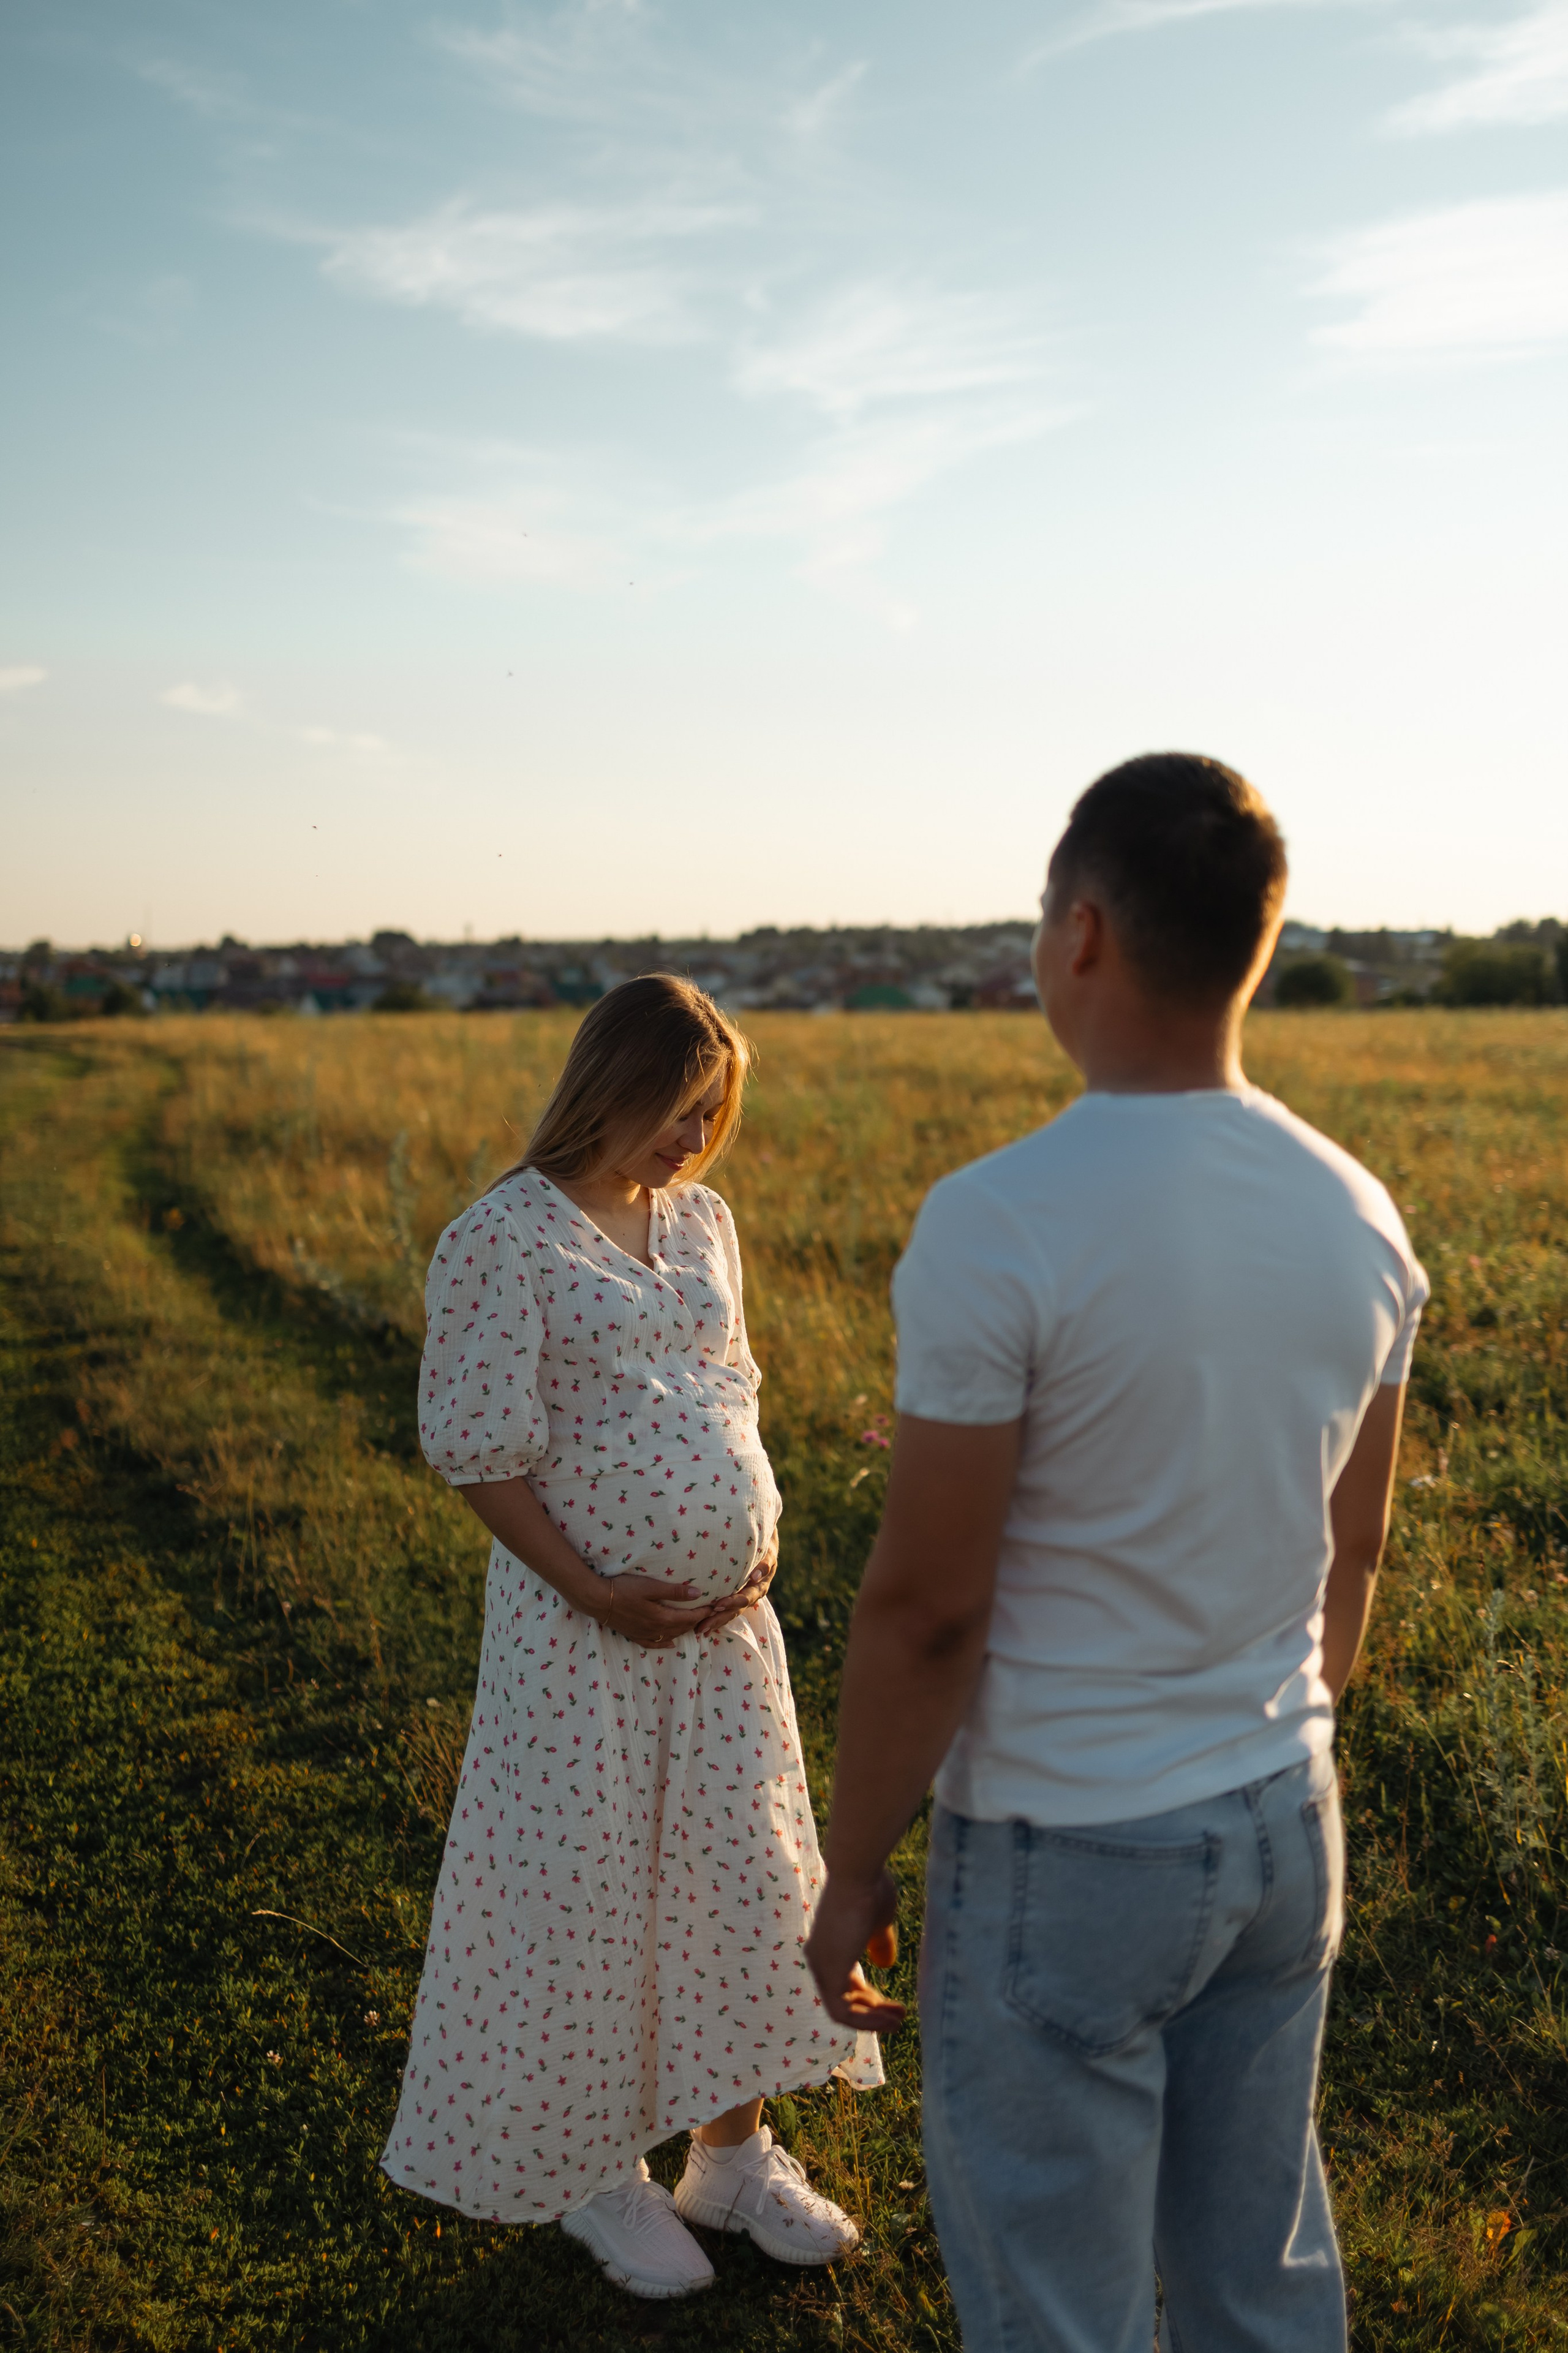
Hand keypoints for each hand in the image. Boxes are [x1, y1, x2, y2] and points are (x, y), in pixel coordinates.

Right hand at [596, 1572, 707, 1648]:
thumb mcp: (651, 1587)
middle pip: (681, 1628)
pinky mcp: (634, 1635)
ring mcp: (644, 1634)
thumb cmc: (624, 1589)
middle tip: (707, 1615)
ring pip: (670, 1636)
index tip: (714, 1607)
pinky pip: (654, 1644)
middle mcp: (655, 1630)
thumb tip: (698, 1593)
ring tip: (694, 1625)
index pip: (689, 1617)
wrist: (597, 1600)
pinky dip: (665, 1644)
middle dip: (696, 1622)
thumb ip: (674, 1592)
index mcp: (662, 1618)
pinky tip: (671, 1643)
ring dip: (683, 1631)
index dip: (702, 1612)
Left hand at [692, 1530, 778, 1639]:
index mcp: (759, 1588)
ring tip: (699, 1630)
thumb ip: (764, 1563)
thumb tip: (755, 1577)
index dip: (732, 1603)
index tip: (717, 1605)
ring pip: (729, 1614)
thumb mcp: (768, 1553)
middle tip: (702, 1626)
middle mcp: (751, 1597)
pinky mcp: (735, 1599)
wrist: (765, 1548)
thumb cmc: (765, 1548)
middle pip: (734, 1611)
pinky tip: (700, 1624)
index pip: (745, 1598)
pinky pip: (725, 1611)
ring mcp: (743, 1600)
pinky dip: (714, 1618)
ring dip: (714, 1622)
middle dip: (718, 1619)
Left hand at [805, 1866, 905, 2031]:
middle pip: (843, 1999)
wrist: (859, 1873)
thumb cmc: (871, 1889)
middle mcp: (818, 1959)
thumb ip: (878, 1943)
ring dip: (872, 2020)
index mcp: (827, 1945)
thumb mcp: (878, 1922)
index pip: (844, 1984)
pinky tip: (890, 2019)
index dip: (868, 1999)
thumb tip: (884, 1964)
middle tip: (899, 2016)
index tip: (893, 2004)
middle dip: (873, 2011)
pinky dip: (867, 2021)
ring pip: (841, 2011)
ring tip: (899, 2020)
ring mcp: (820, 1967)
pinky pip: (842, 2013)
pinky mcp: (828, 1974)